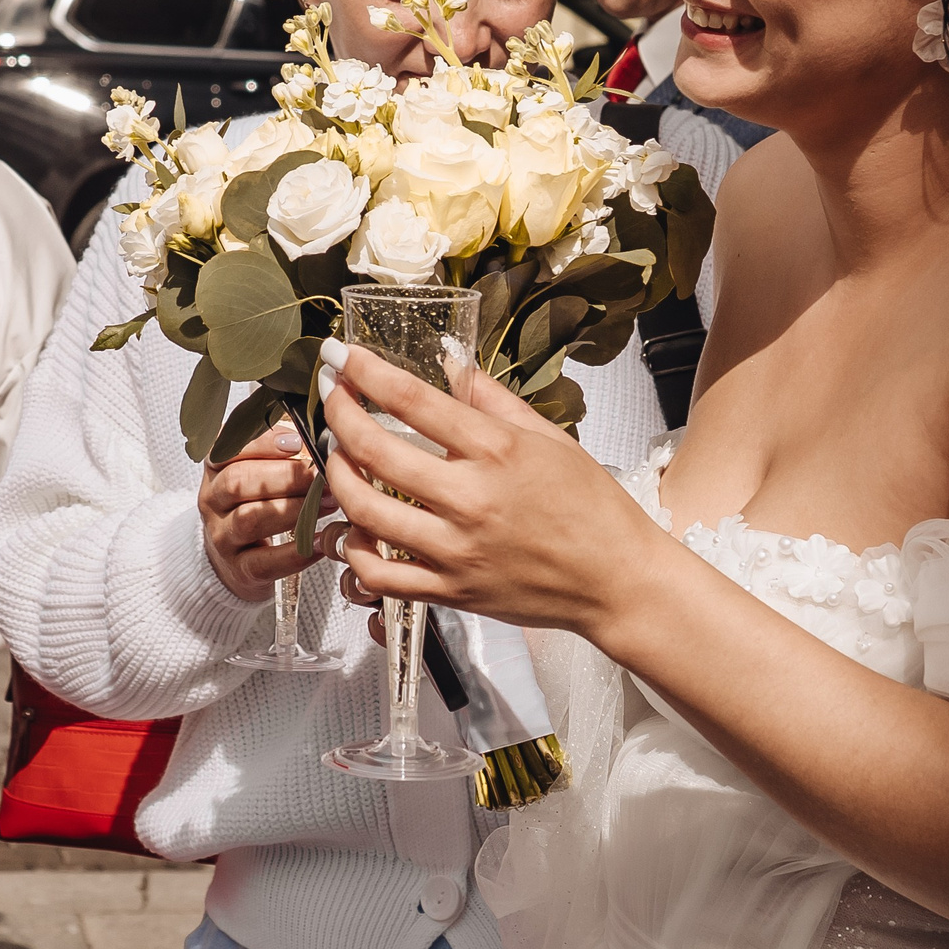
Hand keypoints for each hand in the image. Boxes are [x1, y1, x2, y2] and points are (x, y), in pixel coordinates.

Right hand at [199, 422, 319, 603]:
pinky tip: (321, 542)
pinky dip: (295, 552)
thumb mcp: (257, 469)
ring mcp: (222, 537)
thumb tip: (319, 431)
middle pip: (237, 482)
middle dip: (284, 476)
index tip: (297, 441)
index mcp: (215, 468)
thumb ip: (282, 447)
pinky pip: (265, 562)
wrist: (233, 558)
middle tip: (321, 475)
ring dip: (293, 509)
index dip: (262, 443)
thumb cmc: (255, 503)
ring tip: (328, 503)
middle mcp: (212, 500)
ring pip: (249, 520)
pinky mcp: (239, 570)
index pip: (226, 448)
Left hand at [317, 338, 674, 639]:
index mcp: (498, 451)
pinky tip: (355, 530)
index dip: (365, 372)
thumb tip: (450, 359)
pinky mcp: (452, 591)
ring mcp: (457, 550)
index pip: (413, 400)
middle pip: (375, 450)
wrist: (618, 581)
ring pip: (367, 512)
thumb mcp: (549, 437)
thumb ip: (491, 398)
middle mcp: (472, 499)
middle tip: (330, 396)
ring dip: (338, 476)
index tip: (340, 356)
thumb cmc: (591, 508)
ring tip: (337, 456)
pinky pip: (382, 575)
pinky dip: (356, 552)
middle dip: (338, 414)